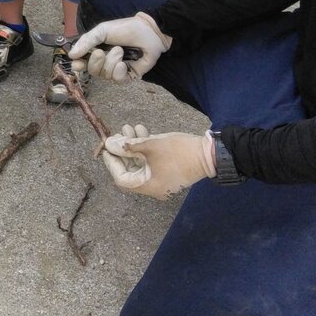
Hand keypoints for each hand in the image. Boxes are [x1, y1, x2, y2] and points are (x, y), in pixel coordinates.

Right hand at [70, 12, 170, 81]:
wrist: (149, 32)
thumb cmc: (127, 28)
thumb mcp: (103, 30)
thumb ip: (86, 41)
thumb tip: (71, 55)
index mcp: (97, 50)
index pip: (82, 63)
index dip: (78, 65)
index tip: (77, 63)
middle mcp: (105, 62)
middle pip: (92, 71)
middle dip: (95, 62)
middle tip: (101, 52)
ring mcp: (116, 70)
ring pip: (104, 75)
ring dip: (111, 62)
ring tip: (120, 51)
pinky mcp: (128, 76)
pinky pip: (117, 79)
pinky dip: (119, 70)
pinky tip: (125, 63)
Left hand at [101, 125, 215, 199]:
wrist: (209, 154)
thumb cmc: (179, 151)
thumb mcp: (151, 146)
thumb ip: (128, 146)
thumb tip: (110, 144)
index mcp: (148, 186)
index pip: (122, 178)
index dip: (112, 162)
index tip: (107, 147)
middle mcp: (153, 187)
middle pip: (130, 170)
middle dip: (123, 150)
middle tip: (117, 134)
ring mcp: (161, 180)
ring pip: (140, 163)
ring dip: (133, 145)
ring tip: (129, 127)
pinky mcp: (169, 171)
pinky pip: (151, 161)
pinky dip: (145, 148)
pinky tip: (142, 130)